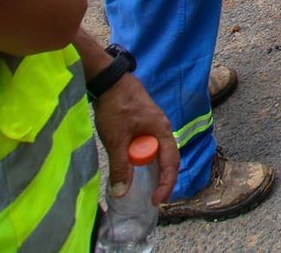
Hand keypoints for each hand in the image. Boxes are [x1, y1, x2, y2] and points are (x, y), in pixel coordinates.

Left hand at [91, 74, 178, 204]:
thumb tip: (122, 192)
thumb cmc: (117, 106)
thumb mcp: (116, 140)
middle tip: (152, 197)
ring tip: (144, 185)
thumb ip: (120, 166)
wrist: (110, 80)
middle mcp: (162, 129)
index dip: (166, 184)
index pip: (171, 163)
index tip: (157, 200)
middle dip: (162, 179)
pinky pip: (148, 146)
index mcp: (162, 131)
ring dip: (151, 169)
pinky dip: (143, 158)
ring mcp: (153, 125)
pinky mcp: (143, 123)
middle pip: (167, 159)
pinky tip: (132, 165)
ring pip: (157, 152)